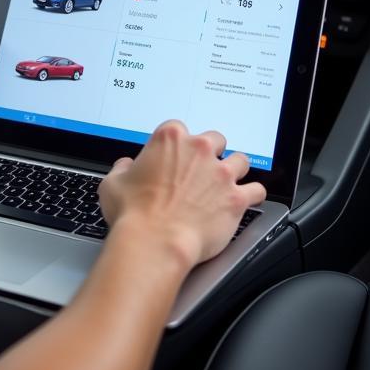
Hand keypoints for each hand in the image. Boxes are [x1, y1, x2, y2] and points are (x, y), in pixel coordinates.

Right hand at [98, 120, 266, 268]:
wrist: (155, 241)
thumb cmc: (133, 212)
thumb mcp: (113, 182)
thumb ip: (123, 168)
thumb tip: (126, 167)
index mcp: (170, 139)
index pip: (179, 128)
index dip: (177, 145)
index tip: (174, 157)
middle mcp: (199, 150)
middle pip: (216, 139)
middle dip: (211, 152)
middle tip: (202, 169)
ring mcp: (220, 173)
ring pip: (240, 161)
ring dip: (234, 170)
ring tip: (227, 182)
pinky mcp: (236, 198)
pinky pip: (256, 190)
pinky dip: (252, 194)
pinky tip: (246, 199)